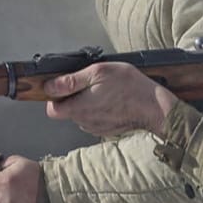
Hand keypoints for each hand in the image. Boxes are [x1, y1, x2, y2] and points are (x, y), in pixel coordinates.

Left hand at [43, 63, 179, 136]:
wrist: (154, 107)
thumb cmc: (129, 87)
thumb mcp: (98, 73)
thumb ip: (71, 81)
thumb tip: (49, 86)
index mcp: (78, 108)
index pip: (52, 109)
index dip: (55, 96)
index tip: (65, 85)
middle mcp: (84, 122)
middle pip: (67, 111)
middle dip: (73, 97)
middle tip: (90, 83)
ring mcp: (95, 128)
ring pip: (81, 114)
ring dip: (87, 103)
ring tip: (104, 90)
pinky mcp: (106, 129)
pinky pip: (95, 119)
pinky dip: (99, 109)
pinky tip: (111, 100)